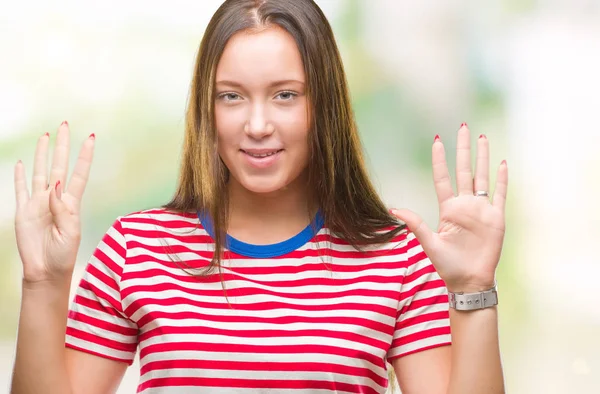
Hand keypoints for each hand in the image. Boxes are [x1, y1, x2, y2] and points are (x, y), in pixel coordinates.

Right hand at [14, 122, 94, 283]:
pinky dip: (20, 176)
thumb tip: (56, 185)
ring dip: (41, 155)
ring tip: (45, 136)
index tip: (90, 137)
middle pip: (59, 166)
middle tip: (64, 125)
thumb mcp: (71, 233)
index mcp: (72, 204)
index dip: (84, 156)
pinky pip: (21, 189)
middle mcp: (55, 199)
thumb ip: (63, 209)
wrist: (46, 271)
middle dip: (62, 146)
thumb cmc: (63, 255)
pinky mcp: (23, 211)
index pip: (79, 174)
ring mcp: (38, 203)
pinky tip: (21, 163)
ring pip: (40, 172)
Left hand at [391, 123, 507, 291]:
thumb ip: (415, 224)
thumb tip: (392, 209)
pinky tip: (502, 163)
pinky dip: (502, 179)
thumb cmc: (447, 265)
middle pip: (464, 170)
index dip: (440, 160)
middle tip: (463, 127)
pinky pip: (500, 194)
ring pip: (483, 176)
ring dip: (483, 157)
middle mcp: (465, 205)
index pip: (443, 178)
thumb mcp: (429, 243)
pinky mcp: (496, 218)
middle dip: (464, 149)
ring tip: (482, 137)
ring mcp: (481, 210)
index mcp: (448, 209)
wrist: (469, 281)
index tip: (437, 141)